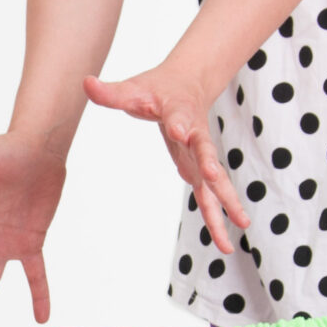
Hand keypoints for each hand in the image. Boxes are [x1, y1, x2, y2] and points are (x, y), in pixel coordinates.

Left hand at [84, 64, 250, 253]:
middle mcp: (195, 135)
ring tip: (240, 227)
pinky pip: (210, 195)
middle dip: (210, 165)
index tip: (178, 131)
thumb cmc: (157, 88)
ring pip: (215, 182)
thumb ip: (112, 92)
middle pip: (205, 151)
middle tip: (215, 177)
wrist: (188, 85)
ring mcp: (200, 154)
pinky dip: (217, 217)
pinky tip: (225, 242)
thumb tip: (86, 83)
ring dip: (225, 204)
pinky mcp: (200, 169)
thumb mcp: (132, 89)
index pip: (178, 118)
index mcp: (178, 112)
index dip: (178, 125)